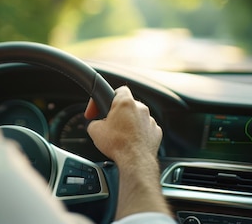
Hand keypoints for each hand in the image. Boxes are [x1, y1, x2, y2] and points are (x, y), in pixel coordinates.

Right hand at [85, 86, 169, 218]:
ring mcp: (150, 120)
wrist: (135, 161)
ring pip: (137, 117)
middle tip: (109, 124)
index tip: (99, 109)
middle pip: (127, 105)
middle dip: (118, 113)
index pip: (118, 90)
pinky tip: (130, 142)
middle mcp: (140, 108)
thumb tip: (96, 126)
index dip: (107, 98)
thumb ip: (94, 123)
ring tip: (120, 136)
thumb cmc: (118, 145)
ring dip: (129, 124)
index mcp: (125, 103)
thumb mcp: (94, 131)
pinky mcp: (156, 132)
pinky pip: (145, 129)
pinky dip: (138, 133)